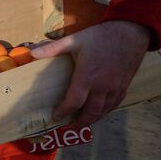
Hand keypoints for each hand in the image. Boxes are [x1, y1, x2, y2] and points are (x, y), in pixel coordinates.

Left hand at [30, 20, 149, 127]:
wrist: (129, 33)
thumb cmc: (99, 37)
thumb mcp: (73, 40)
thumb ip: (52, 48)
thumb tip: (31, 53)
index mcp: (87, 77)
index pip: (74, 102)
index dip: (64, 111)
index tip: (56, 116)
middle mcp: (102, 86)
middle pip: (91, 112)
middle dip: (79, 122)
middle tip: (69, 126)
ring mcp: (115, 88)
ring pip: (104, 111)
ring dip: (92, 119)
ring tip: (82, 122)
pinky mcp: (124, 86)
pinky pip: (115, 104)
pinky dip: (105, 112)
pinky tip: (99, 112)